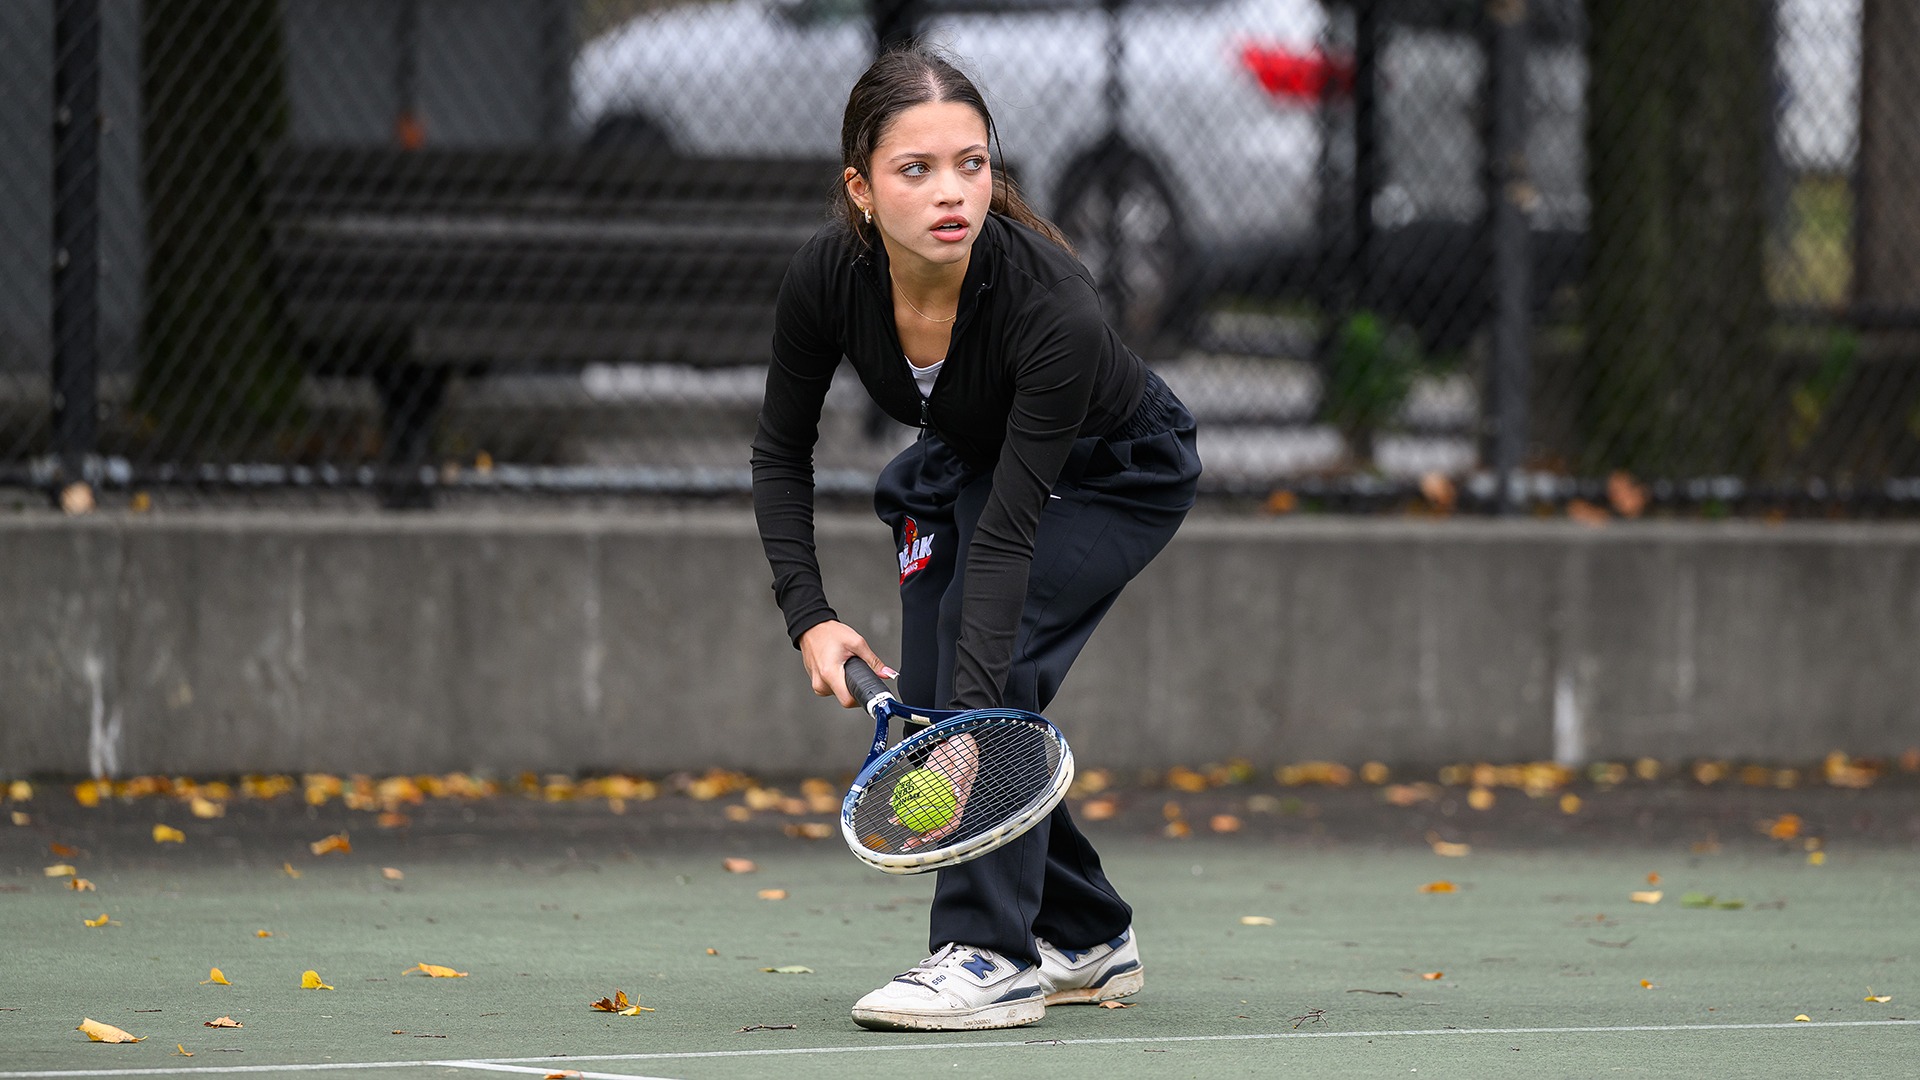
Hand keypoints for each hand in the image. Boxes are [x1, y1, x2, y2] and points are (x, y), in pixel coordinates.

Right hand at [798, 620, 895, 707]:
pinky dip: (838, 681)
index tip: (868, 692)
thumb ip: (873, 661)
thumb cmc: (829, 633)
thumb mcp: (856, 642)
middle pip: (844, 697)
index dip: (861, 697)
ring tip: (845, 666)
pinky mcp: (816, 683)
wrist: (811, 628)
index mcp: (830, 673)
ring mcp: (816, 684)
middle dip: (855, 687)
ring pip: (838, 693)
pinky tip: (839, 668)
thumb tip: (886, 673)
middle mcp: (820, 682)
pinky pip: (831, 688)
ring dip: (846, 684)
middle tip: (857, 671)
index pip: (848, 700)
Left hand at [901, 733, 977, 848]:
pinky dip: (904, 797)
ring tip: (894, 821)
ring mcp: (935, 791)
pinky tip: (891, 801)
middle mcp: (947, 799)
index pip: (950, 822)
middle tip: (906, 843)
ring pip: (921, 809)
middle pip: (934, 822)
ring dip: (908, 817)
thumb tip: (956, 794)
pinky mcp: (926, 781)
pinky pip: (913, 793)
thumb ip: (961, 776)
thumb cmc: (965, 746)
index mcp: (959, 799)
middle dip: (920, 835)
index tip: (926, 837)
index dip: (939, 833)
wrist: (955, 733)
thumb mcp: (966, 759)